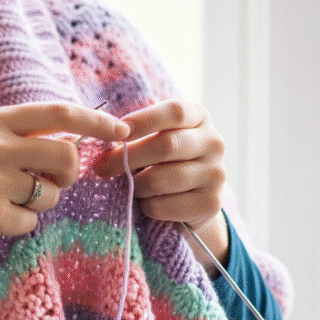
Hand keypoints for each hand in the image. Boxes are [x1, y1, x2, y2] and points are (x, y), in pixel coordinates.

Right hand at [0, 102, 130, 290]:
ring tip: (4, 202)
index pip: (59, 112)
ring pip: (51, 194)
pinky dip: (18, 226)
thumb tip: (73, 142)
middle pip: (66, 156)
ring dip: (39, 204)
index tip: (122, 130)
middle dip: (69, 175)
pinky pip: (31, 223)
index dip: (96, 121)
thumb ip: (20, 137)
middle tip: (52, 184)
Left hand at [93, 100, 228, 270]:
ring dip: (136, 185)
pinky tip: (149, 203)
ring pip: (161, 179)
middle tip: (102, 167)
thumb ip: (139, 133)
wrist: (194, 201)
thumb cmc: (166, 162)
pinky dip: (147, 206)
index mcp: (200, 118)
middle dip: (127, 157)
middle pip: (166, 146)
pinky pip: (164, 206)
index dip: (144, 120)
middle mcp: (214, 143)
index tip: (117, 131)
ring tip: (131, 186)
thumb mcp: (158, 138)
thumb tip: (103, 137)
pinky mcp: (211, 204)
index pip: (175, 112)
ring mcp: (216, 174)